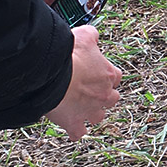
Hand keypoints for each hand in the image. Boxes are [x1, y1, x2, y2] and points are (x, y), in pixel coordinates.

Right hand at [46, 25, 121, 140]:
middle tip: (90, 91)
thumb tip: (93, 34)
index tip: (97, 74)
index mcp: (109, 75)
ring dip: (91, 113)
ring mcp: (90, 111)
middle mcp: (104, 95)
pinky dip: (75, 130)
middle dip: (103, 96)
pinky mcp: (74, 122)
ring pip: (98, 116)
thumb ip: (91, 35)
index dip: (107, 76)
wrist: (50, 74)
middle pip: (111, 99)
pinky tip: (71, 127)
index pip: (116, 77)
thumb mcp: (83, 36)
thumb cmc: (67, 55)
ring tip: (81, 108)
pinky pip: (78, 132)